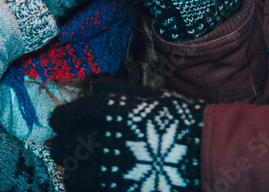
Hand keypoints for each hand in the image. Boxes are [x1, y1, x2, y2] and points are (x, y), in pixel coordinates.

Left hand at [49, 79, 204, 191]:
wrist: (207, 154)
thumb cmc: (178, 120)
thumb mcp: (149, 95)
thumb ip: (116, 90)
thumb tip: (91, 87)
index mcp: (104, 111)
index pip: (62, 118)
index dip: (63, 123)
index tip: (67, 126)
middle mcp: (100, 141)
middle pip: (62, 149)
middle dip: (67, 149)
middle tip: (76, 150)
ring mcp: (107, 172)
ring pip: (71, 177)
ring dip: (76, 174)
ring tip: (89, 172)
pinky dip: (88, 189)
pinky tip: (100, 185)